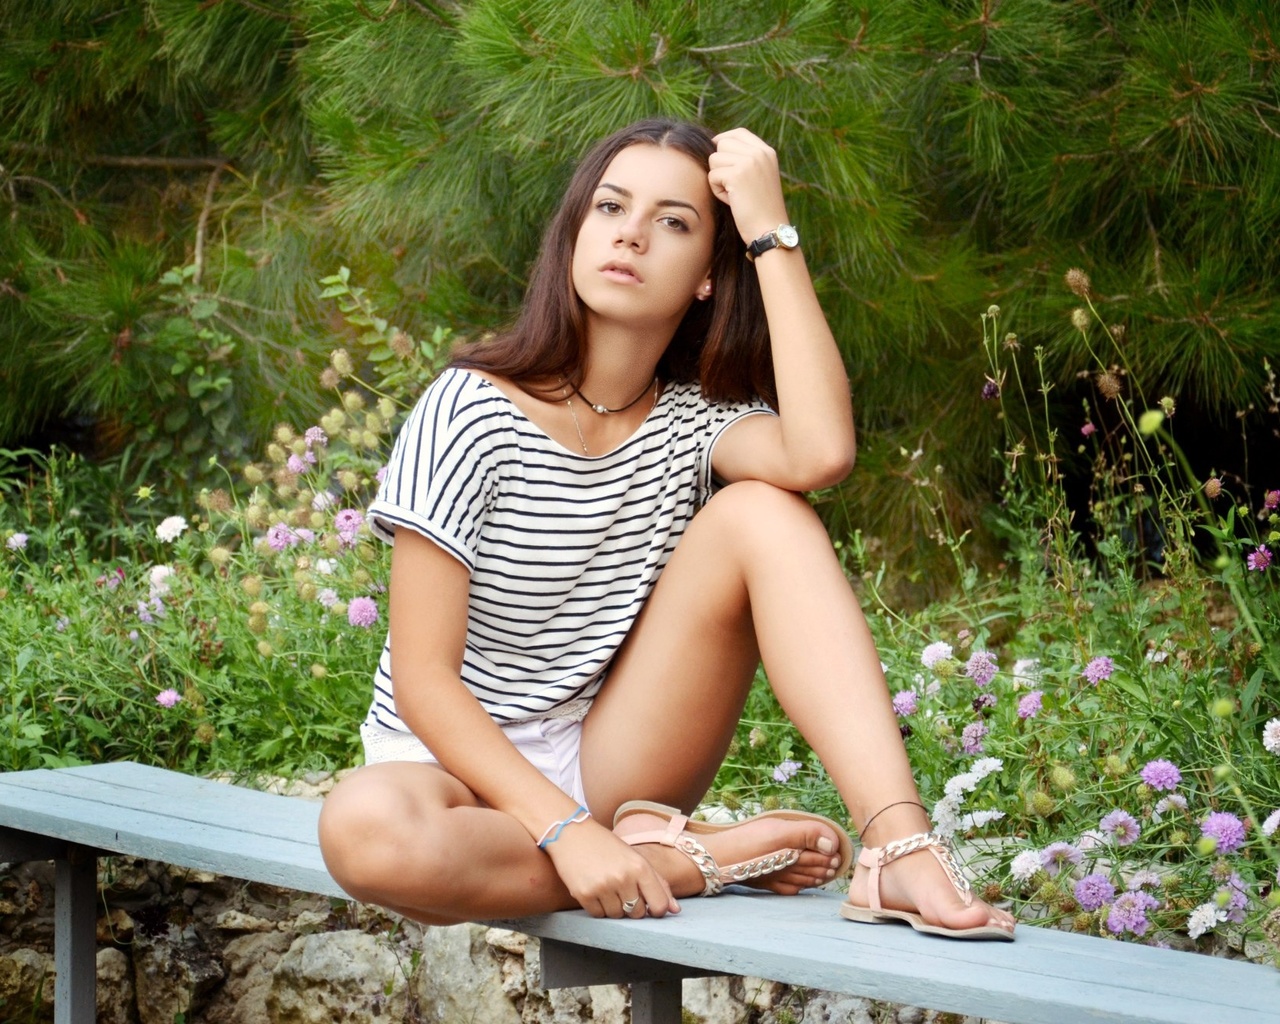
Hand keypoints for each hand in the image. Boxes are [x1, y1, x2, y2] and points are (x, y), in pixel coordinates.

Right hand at [542, 819, 678, 917]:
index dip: (656, 910)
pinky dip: (598, 907)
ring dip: (614, 907)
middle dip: (632, 907)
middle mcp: (623, 878)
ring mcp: (603, 887)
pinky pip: (598, 915)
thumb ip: (658, 883)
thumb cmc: (607, 846)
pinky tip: (594, 890)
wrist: (571, 832)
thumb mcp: (635, 858)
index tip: (649, 905)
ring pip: (617, 916)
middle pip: (637, 913)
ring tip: (607, 887)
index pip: (659, 905)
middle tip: (622, 889)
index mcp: (640, 867)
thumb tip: (676, 910)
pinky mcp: (584, 894)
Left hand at [707, 127, 790, 245]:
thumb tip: (718, 145)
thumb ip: (747, 160)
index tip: (720, 158)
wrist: (769, 230)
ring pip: (714, 159)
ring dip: (717, 178)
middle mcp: (759, 153)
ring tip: (733, 194)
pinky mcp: (737, 175)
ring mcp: (749, 162)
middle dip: (720, 164)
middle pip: (722, 144)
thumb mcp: (760, 177)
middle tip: (732, 184)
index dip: (723, 141)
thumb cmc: (761, 209)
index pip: (738, 133)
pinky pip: (712, 176)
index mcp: (767, 152)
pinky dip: (717, 191)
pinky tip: (731, 200)